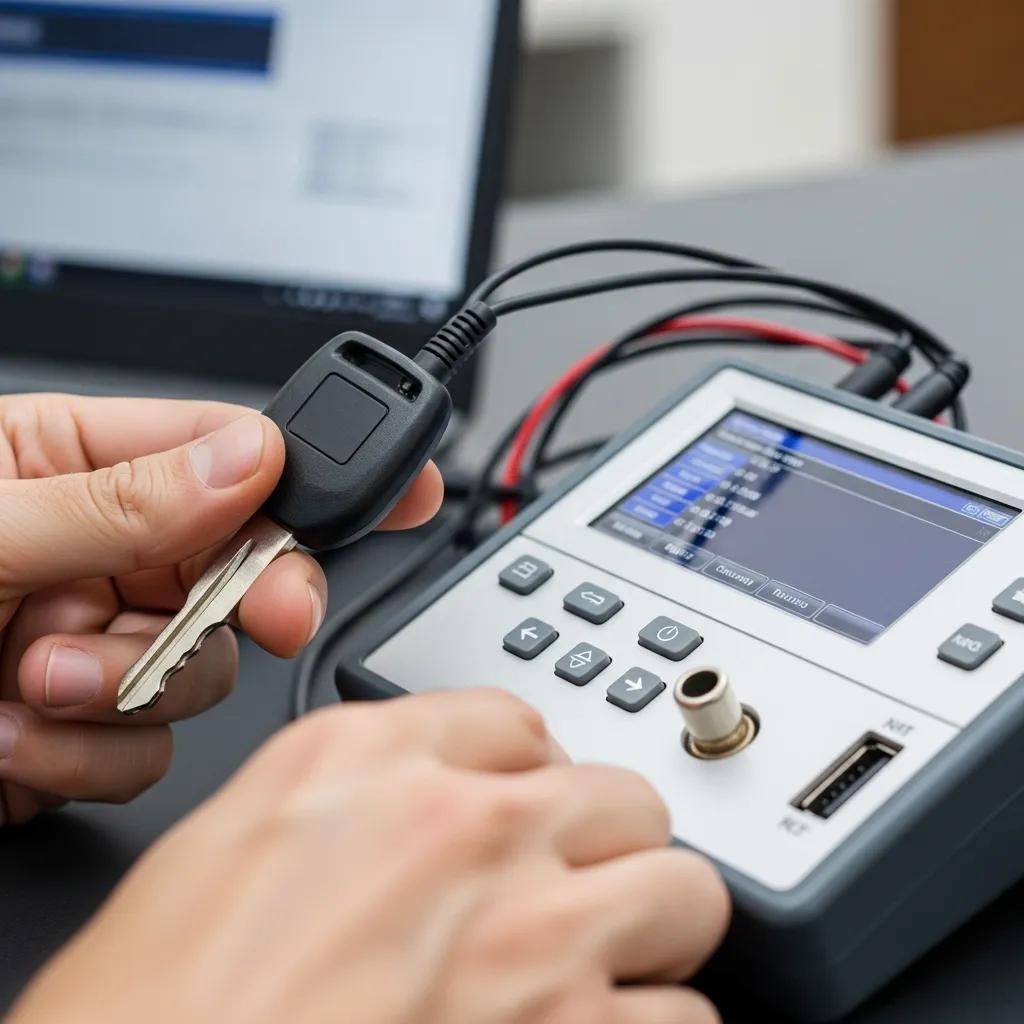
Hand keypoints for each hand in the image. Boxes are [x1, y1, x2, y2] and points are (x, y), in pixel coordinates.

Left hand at [0, 393, 441, 824]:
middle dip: (235, 605)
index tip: (397, 490)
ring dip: (119, 691)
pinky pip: (138, 749)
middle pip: (239, 571)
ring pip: (196, 674)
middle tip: (246, 616)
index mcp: (68, 466)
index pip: (229, 453)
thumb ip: (111, 496)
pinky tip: (1, 736)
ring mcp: (86, 645)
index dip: (321, 470)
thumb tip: (244, 461)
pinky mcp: (68, 729)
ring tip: (21, 683)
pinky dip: (76, 757)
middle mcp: (92, 554)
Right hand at [10, 690, 728, 1023]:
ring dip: (652, 937)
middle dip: (606, 847)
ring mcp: (530, 933)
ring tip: (610, 974)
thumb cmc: (148, 1016)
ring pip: (682, 890)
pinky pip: (685, 1018)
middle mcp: (457, 827)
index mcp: (359, 764)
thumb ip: (339, 811)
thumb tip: (399, 821)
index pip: (512, 722)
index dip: (529, 774)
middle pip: (618, 794)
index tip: (530, 808)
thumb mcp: (221, 856)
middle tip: (577, 891)